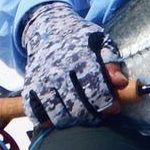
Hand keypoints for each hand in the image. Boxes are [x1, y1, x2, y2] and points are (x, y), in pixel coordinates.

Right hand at [20, 2, 128, 126]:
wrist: (48, 28)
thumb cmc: (80, 38)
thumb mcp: (101, 40)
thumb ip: (111, 61)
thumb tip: (120, 82)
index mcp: (79, 56)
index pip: (95, 88)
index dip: (106, 103)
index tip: (114, 108)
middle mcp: (58, 69)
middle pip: (77, 106)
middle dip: (92, 116)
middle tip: (99, 115)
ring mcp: (41, 80)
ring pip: (58, 114)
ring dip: (73, 121)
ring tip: (82, 116)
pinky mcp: (29, 87)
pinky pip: (37, 114)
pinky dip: (49, 121)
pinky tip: (62, 115)